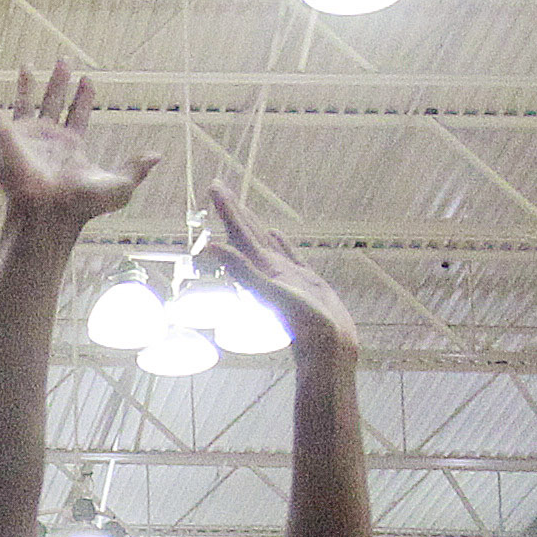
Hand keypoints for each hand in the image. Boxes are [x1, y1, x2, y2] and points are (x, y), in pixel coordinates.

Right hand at [0, 63, 152, 233]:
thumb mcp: (119, 185)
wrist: (48, 212)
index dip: (83, 97)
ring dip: (27, 85)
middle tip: (64, 60)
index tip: (88, 79)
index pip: (77, 114)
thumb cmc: (81, 204)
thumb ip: (136, 168)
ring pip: (25, 104)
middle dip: (59, 81)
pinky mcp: (5, 139)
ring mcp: (25, 138)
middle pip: (54, 102)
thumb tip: (158, 156)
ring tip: (28, 64)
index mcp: (71, 146)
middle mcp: (48, 139)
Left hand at [199, 182, 357, 359]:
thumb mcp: (270, 293)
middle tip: (218, 186)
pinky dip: (279, 242)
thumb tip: (208, 249)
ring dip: (253, 223)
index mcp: (260, 268)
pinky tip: (275, 233)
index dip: (227, 208)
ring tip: (242, 207)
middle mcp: (269, 269)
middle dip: (233, 210)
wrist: (329, 350)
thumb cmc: (304, 325)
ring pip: (265, 241)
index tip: (214, 185)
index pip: (239, 232)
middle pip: (248, 233)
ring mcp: (286, 275)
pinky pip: (288, 254)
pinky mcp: (304, 280)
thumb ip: (241, 270)